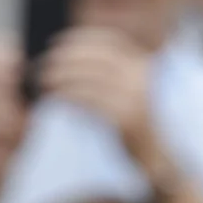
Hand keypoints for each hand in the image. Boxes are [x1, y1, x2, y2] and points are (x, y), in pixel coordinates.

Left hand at [41, 28, 156, 163]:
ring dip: (60, 78)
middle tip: (43, 64)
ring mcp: (133, 97)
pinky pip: (88, 102)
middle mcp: (139, 78)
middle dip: (64, 59)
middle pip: (93, 59)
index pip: (107, 42)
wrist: (160, 162)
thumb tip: (76, 59)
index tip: (57, 43)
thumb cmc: (139, 129)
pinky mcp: (124, 118)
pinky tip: (56, 99)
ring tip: (44, 82)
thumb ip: (113, 75)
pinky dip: (68, 98)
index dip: (79, 39)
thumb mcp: (131, 94)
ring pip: (86, 80)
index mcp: (142, 66)